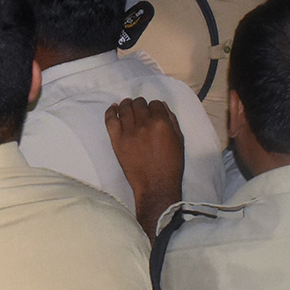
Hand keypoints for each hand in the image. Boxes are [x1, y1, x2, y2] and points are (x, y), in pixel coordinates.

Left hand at [106, 97, 184, 238]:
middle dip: (141, 104)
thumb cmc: (171, 164)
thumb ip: (171, 120)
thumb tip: (161, 106)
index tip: (152, 112)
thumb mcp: (178, 140)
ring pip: (125, 108)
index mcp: (161, 123)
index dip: (154, 107)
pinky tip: (114, 108)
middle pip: (139, 103)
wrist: (156, 186)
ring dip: (127, 104)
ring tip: (127, 106)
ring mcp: (129, 132)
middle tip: (140, 110)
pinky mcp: (117, 141)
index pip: (154, 103)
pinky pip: (110, 119)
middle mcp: (144, 124)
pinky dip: (111, 111)